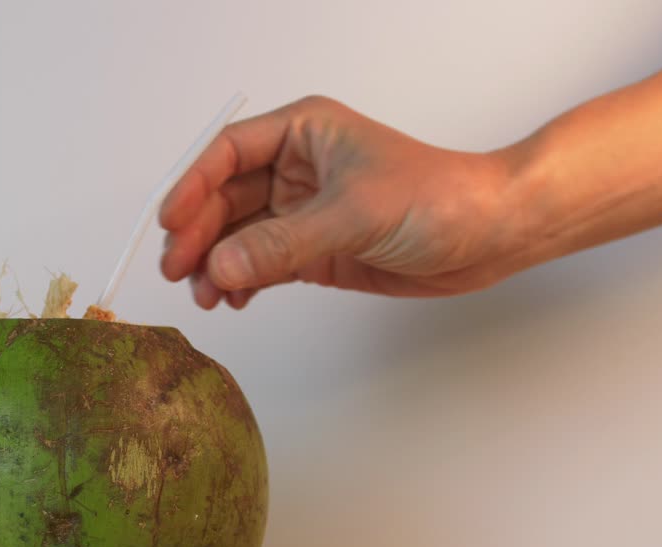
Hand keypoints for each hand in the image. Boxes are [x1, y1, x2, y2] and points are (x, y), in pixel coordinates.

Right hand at [159, 96, 523, 308]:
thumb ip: (281, 243)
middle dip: (199, 236)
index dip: (192, 187)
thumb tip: (220, 267)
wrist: (490, 234)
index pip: (227, 154)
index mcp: (303, 133)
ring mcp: (303, 212)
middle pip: (223, 199)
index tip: (171, 224)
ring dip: (217, 265)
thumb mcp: (353, 214)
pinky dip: (242, 283)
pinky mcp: (315, 251)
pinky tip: (234, 299)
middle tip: (179, 271)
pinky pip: (261, 265)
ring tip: (207, 296)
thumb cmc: (439, 197)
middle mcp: (296, 169)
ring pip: (238, 237)